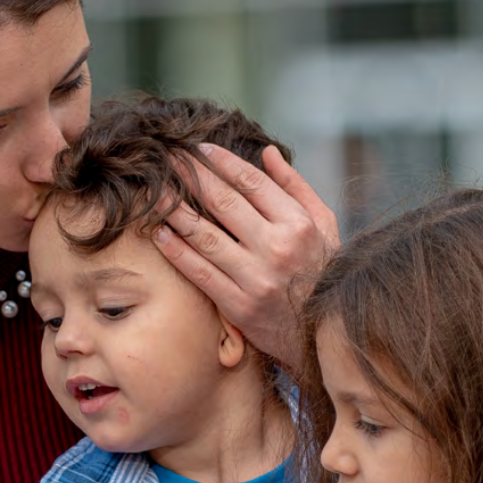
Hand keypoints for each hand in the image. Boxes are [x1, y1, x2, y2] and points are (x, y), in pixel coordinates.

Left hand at [154, 143, 339, 369]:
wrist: (323, 333)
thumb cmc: (323, 271)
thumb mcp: (324, 226)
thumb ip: (296, 187)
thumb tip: (266, 152)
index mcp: (298, 224)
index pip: (252, 184)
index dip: (222, 163)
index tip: (199, 149)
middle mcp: (277, 248)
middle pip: (224, 203)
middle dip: (192, 177)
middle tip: (169, 159)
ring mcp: (256, 278)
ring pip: (205, 236)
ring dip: (176, 211)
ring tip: (157, 193)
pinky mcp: (238, 305)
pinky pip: (199, 272)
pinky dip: (176, 251)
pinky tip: (160, 233)